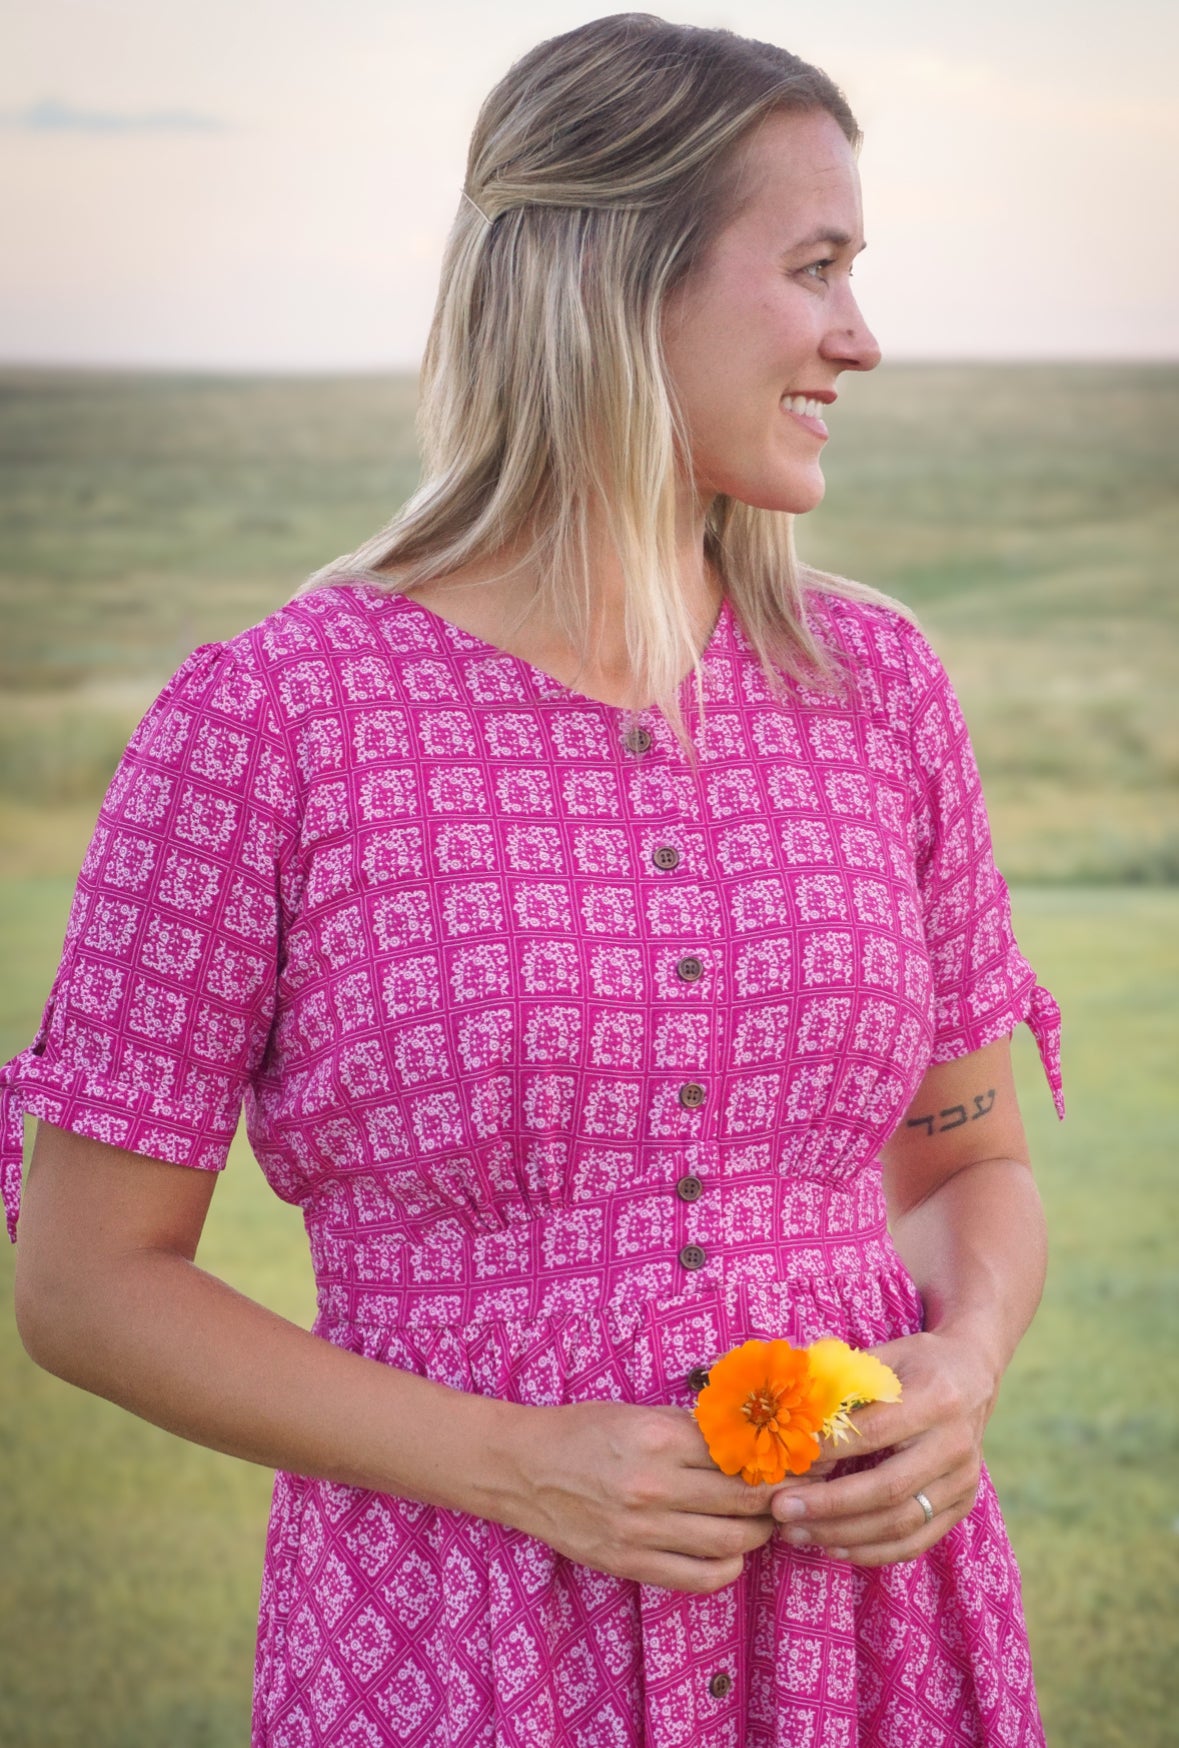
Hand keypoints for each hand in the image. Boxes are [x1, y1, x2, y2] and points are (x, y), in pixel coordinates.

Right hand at [496, 1399, 801, 1593]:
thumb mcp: (639, 1414)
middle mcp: (653, 1485)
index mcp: (658, 1437)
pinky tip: (729, 1552)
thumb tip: (752, 1440)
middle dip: (779, 1498)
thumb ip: (693, 1430)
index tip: (803, 1460)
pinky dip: (727, 1568)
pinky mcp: (630, 1564)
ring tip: (763, 1522)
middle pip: (745, 1500)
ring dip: (759, 1534)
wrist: (522, 1468)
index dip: (780, 1459)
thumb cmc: (583, 1431)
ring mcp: (641, 1531)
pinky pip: (699, 1579)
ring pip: (730, 1542)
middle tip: (794, 1494)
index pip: (742, 1454)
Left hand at [769, 1330, 998, 1566]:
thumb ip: (841, 1378)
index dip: (828, 1449)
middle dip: (829, 1504)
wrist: (974, 1375)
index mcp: (935, 1398)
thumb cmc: (917, 1362)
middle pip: (888, 1487)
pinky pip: (915, 1541)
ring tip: (795, 1531)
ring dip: (843, 1533)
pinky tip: (832, 1545)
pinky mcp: (962, 1505)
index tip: (785, 1459)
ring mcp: (963, 1480)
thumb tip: (786, 1402)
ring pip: (901, 1522)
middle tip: (780, 1508)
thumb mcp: (885, 1355)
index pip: (874, 1432)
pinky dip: (872, 1551)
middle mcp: (955, 1443)